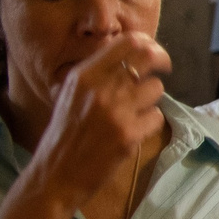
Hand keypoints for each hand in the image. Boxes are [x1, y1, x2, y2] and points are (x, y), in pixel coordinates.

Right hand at [28, 35, 169, 209]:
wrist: (54, 175)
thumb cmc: (64, 135)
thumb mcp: (70, 94)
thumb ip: (97, 73)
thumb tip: (133, 52)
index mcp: (83, 75)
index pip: (127, 42)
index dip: (148, 44)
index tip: (154, 53)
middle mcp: (100, 88)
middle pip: (148, 57)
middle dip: (162, 61)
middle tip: (164, 69)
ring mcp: (115, 112)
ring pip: (156, 88)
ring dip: (151, 98)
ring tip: (135, 111)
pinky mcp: (128, 135)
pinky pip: (156, 116)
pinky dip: (150, 122)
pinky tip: (134, 130)